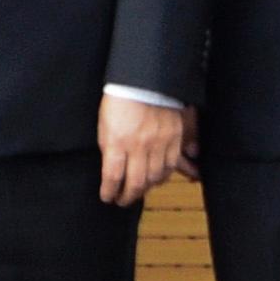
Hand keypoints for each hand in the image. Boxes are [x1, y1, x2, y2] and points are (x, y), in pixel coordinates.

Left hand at [92, 89, 191, 209]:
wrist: (145, 79)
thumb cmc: (120, 99)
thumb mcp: (104, 125)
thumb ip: (109, 149)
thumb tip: (112, 171)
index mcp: (117, 141)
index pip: (112, 177)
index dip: (109, 192)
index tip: (107, 198)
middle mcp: (139, 146)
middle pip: (135, 183)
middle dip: (127, 196)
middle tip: (122, 201)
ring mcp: (159, 143)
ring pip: (155, 178)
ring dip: (146, 189)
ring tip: (138, 191)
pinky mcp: (174, 139)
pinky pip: (171, 166)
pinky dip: (163, 176)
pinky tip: (156, 179)